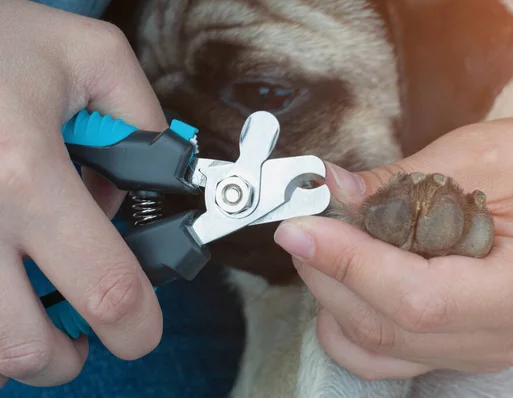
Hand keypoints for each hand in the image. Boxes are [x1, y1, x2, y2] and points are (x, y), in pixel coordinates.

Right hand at [0, 1, 165, 386]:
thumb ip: (142, 121)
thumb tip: (148, 184)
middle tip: (80, 337)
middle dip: (65, 357)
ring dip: (13, 350)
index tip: (141, 330)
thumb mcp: (90, 56)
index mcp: (26, 171)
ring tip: (31, 317)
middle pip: (22, 349)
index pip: (105, 287)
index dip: (136, 327)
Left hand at [274, 116, 512, 379]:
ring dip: (332, 296)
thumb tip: (332, 189)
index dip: (351, 264)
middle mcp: (503, 336)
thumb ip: (399, 179)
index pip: (419, 298)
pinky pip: (387, 356)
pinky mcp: (459, 345)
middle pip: (388, 327)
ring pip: (378, 348)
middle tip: (301, 225)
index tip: (301, 228)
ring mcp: (479, 349)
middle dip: (328, 273)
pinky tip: (343, 283)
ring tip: (321, 247)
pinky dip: (348, 323)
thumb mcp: (479, 156)